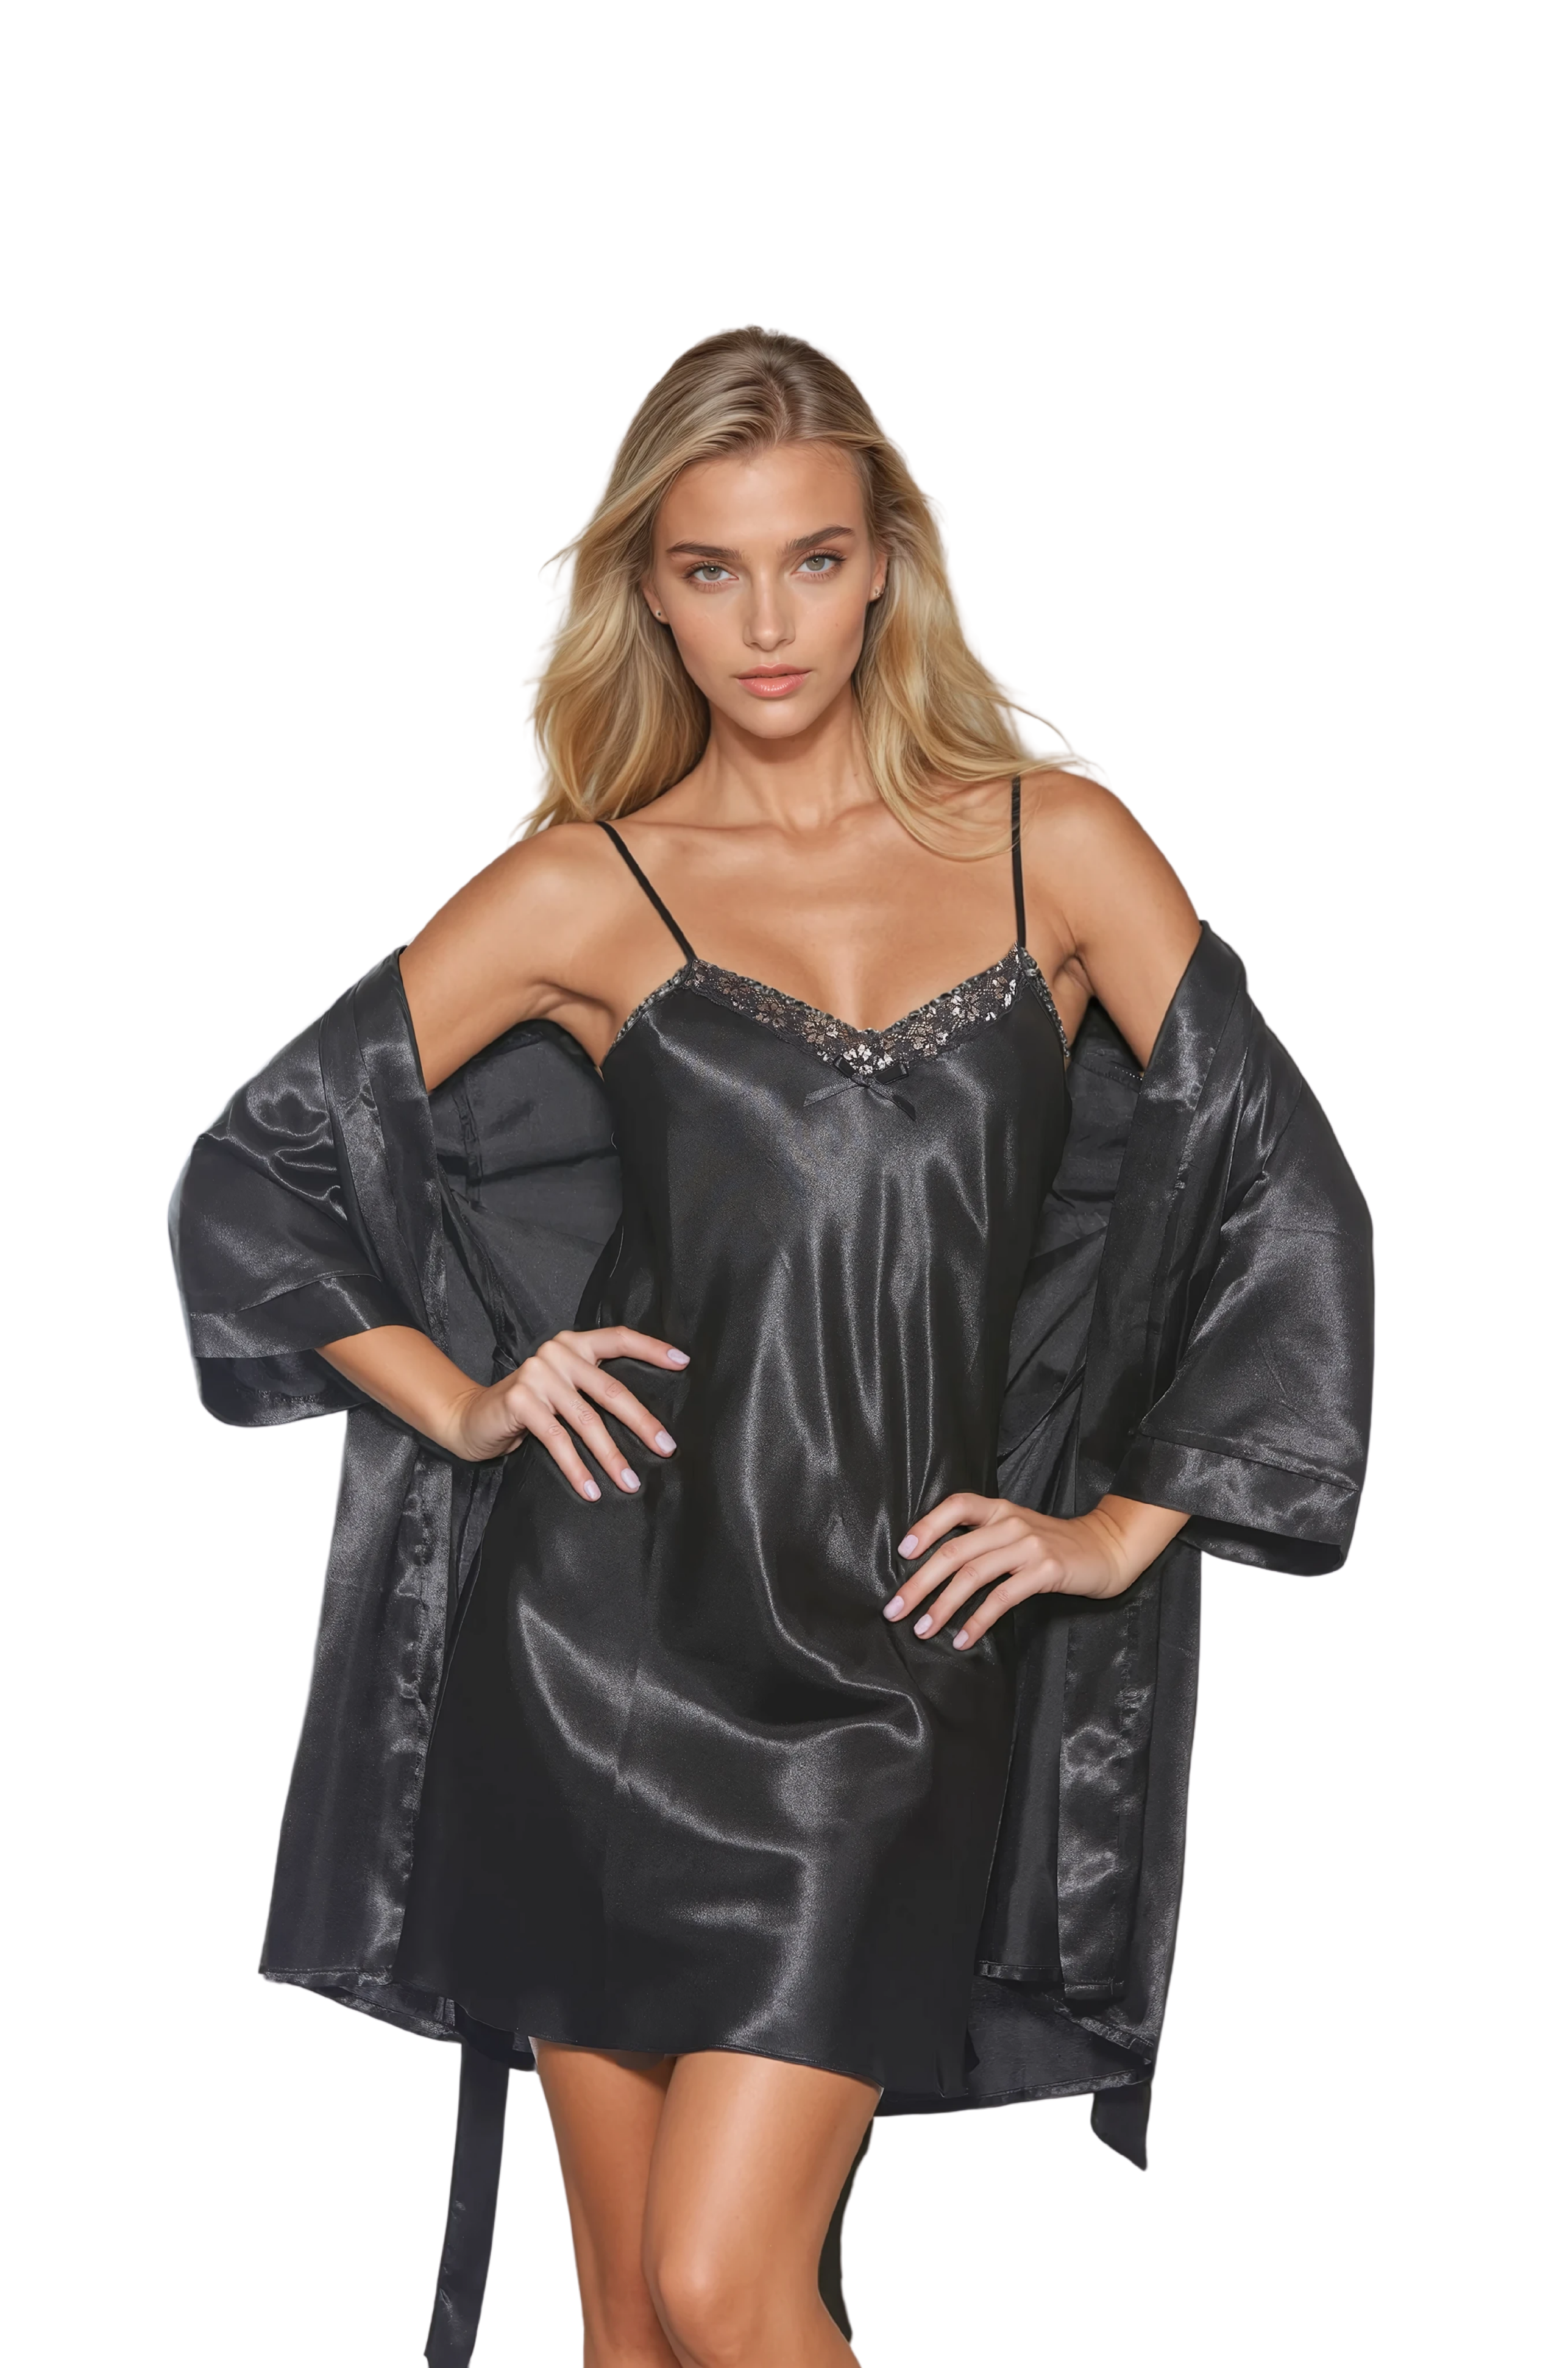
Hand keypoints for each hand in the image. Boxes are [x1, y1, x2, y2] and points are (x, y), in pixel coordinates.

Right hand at [449, 1325, 689, 1497]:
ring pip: (587, 1421)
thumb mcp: (563, 1389)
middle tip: (666, 1448)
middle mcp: (557, 1352)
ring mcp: (537, 1374)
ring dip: (612, 1456)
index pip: (619, 1338)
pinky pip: (557, 1439)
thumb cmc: (528, 1409)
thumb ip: (592, 1388)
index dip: (652, 1348)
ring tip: (629, 1482)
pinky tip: (590, 1489)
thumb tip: (646, 1420)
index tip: (683, 1363)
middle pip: (611, 1389)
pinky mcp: (520, 1401)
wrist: (472, 1418)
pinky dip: (576, 1468)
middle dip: (642, 1423)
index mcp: (573, 1344)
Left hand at [882, 1491, 1188, 1648]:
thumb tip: (933, 1567)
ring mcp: (1028, 1546)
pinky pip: (1002, 1598)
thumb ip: (983, 1539)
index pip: (956, 1505)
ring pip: (973, 1575)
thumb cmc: (1053, 1544)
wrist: (1105, 1549)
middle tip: (895, 1609)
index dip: (926, 1525)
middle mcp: (1010, 1523)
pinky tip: (963, 1639)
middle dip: (919, 1582)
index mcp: (999, 1510)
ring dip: (943, 1606)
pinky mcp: (1045, 1571)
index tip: (902, 1552)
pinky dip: (978, 1621)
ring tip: (923, 1629)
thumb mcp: (1016, 1530)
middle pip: (954, 1550)